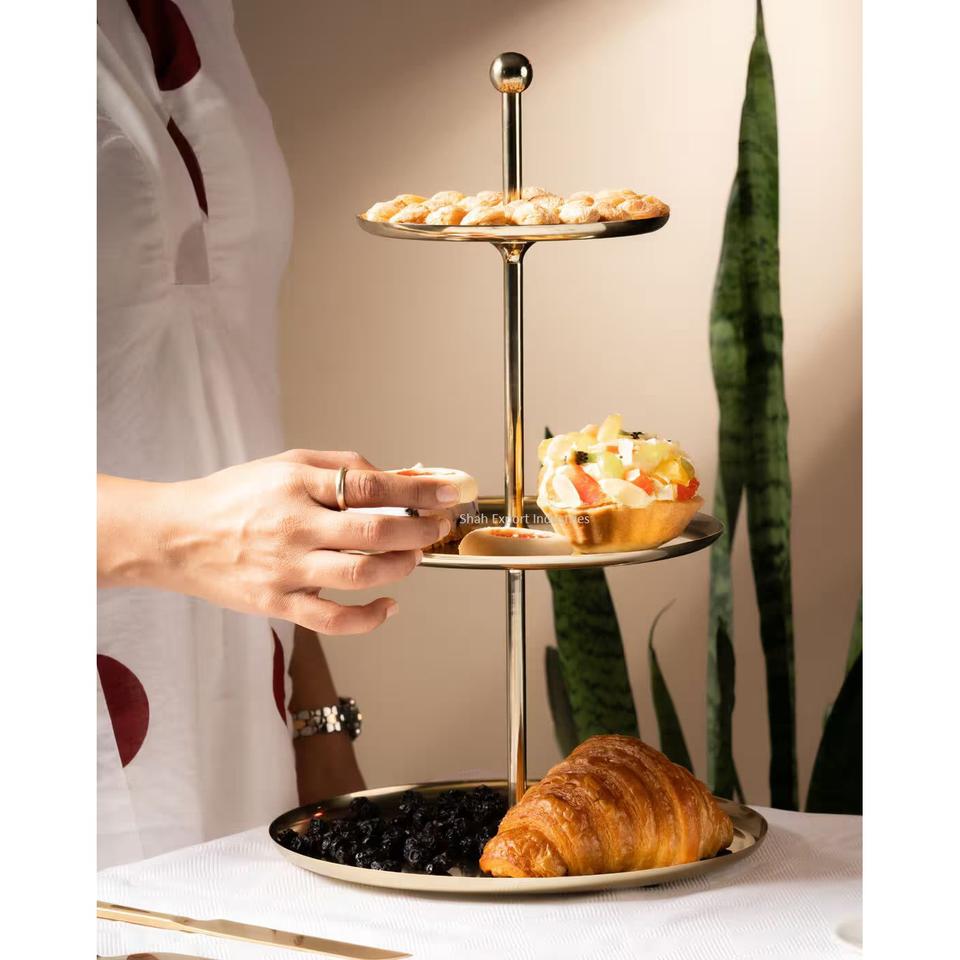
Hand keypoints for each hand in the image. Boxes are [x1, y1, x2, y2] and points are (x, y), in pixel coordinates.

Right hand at [98, 450, 460, 633]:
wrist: (175, 535)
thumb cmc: (235, 496)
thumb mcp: (286, 465)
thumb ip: (341, 468)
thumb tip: (396, 479)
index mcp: (296, 484)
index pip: (371, 485)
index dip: (419, 489)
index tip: (449, 491)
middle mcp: (293, 526)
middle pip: (374, 531)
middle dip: (420, 529)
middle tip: (440, 526)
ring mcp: (285, 568)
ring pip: (360, 575)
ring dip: (400, 566)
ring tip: (414, 556)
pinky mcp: (277, 603)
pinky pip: (332, 620)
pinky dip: (369, 618)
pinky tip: (389, 605)